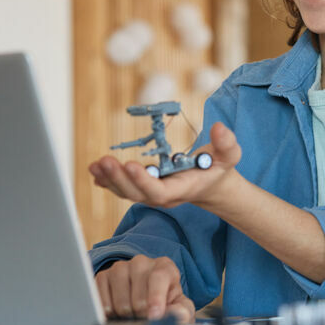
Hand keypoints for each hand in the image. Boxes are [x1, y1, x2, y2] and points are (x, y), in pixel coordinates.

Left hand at [89, 122, 241, 209]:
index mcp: (182, 189)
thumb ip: (227, 143)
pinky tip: (95, 172)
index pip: (159, 192)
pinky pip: (124, 189)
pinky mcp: (145, 189)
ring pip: (127, 192)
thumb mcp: (229, 156)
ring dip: (110, 179)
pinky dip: (108, 181)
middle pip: (137, 194)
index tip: (131, 164)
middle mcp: (164, 196)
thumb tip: (218, 128)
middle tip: (104, 161)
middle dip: (119, 179)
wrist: (212, 185)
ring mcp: (152, 194)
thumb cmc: (219, 168)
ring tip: (95, 164)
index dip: (144, 181)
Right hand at [95, 256, 194, 321]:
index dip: (156, 298)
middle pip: (138, 291)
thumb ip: (182, 311)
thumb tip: (179, 315)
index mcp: (164, 267)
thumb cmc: (166, 305)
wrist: (147, 304)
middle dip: (141, 311)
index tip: (154, 316)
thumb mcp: (180, 308)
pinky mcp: (103, 276)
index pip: (159, 277)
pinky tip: (116, 313)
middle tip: (144, 317)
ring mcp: (120, 267)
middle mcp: (142, 262)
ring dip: (125, 313)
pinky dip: (107, 311)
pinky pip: (101, 296)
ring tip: (132, 315)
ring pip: (119, 296)